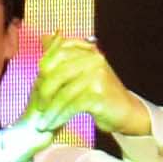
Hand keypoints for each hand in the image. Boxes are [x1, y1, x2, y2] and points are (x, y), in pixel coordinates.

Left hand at [20, 37, 138, 136]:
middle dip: (44, 93)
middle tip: (37, 108)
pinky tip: (54, 125)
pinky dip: (60, 117)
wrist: (126, 110)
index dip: (44, 71)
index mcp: (87, 50)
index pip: (57, 54)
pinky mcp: (99, 94)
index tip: (36, 87)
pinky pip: (72, 106)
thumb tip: (44, 36)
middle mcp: (93, 59)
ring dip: (51, 110)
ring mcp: (97, 75)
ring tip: (42, 123)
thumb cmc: (99, 90)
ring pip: (63, 93)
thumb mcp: (82, 69)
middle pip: (57, 73)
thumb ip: (63, 53)